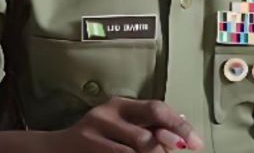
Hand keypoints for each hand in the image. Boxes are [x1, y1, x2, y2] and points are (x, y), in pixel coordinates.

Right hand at [43, 97, 204, 152]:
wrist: (56, 149)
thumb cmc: (97, 138)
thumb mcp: (121, 125)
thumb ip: (147, 125)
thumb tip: (182, 130)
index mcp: (119, 105)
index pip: (157, 110)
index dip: (180, 127)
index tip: (196, 144)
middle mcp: (106, 116)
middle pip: (147, 135)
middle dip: (167, 148)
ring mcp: (94, 136)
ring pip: (137, 152)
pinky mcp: (88, 150)